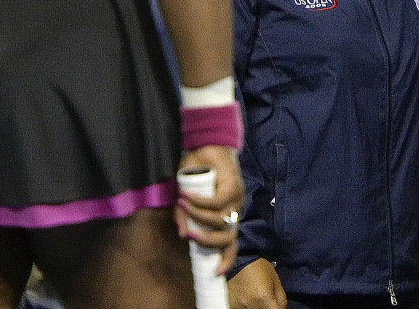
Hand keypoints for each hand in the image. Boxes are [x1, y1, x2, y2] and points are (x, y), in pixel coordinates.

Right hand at [176, 145, 243, 274]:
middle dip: (207, 241)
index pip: (231, 243)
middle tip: (190, 236)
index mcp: (226, 217)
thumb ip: (184, 216)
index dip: (226, 259)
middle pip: (227, 237)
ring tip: (182, 205)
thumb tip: (182, 235)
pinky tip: (186, 195)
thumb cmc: (197, 171)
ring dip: (198, 217)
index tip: (216, 273)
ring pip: (220, 220)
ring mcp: (236, 199)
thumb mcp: (185, 197)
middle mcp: (234, 210)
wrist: (206, 144)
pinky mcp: (234, 185)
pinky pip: (216, 202)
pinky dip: (199, 201)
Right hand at [227, 258, 285, 308]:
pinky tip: (248, 298)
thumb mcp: (275, 279)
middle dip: (268, 307)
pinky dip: (247, 307)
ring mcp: (239, 306)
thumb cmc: (258, 267)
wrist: (239, 260)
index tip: (277, 305)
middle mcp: (251, 304)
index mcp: (263, 297)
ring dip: (257, 307)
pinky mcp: (232, 305)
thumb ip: (281, 298)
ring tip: (255, 296)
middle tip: (266, 299)